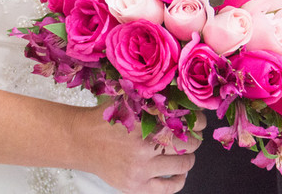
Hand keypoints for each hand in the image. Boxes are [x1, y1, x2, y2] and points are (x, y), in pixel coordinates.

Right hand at [76, 105, 203, 192]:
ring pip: (182, 164)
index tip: (199, 121)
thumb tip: (184, 96)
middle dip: (194, 138)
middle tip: (193, 135)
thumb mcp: (128, 100)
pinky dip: (180, 180)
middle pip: (187, 143)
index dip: (197, 121)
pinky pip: (169, 187)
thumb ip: (152, 98)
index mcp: (143, 121)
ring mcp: (140, 168)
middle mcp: (143, 145)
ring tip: (186, 152)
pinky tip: (180, 172)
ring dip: (189, 157)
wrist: (82, 141)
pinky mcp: (136, 186)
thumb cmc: (107, 119)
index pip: (185, 121)